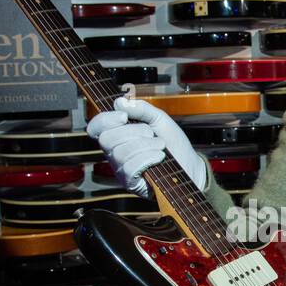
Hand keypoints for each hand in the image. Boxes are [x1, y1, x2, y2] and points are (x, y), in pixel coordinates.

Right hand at [86, 96, 207, 198]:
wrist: (190, 165)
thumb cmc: (173, 143)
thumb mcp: (158, 118)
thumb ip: (140, 108)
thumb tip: (119, 102)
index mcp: (117, 136)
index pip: (96, 128)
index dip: (105, 119)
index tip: (124, 116)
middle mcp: (114, 154)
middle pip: (106, 139)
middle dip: (132, 132)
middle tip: (151, 133)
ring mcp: (121, 170)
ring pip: (120, 153)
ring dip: (145, 145)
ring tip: (160, 145)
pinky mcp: (131, 183)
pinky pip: (129, 168)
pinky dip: (147, 158)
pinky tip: (159, 157)